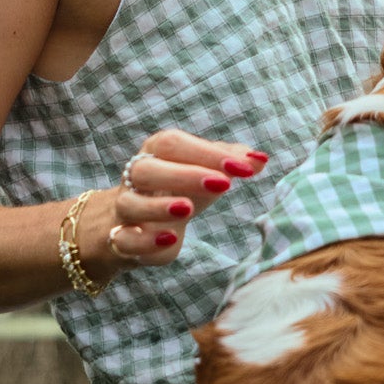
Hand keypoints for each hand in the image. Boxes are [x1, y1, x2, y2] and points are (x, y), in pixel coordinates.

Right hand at [94, 129, 268, 269]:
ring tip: (188, 208)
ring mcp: (126, 209)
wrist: (133, 223)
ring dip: (158, 206)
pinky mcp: (122, 240)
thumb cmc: (176, 189)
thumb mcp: (204, 172)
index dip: (207, 153)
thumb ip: (231, 162)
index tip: (244, 167)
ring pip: (131, 203)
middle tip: (223, 184)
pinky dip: (145, 240)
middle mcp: (136, 177)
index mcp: (156, 153)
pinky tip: (170, 239)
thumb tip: (260, 158)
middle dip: (185, 174)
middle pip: (147, 169)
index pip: (173, 143)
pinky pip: (124, 239)